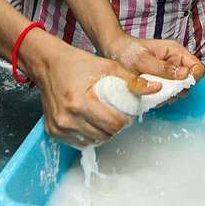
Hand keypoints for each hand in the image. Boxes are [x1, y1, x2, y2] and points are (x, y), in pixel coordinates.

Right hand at [27, 32, 147, 145]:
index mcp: (80, 102)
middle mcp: (67, 117)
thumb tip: (156, 88)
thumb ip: (132, 80)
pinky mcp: (52, 131)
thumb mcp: (108, 67)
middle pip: (104, 135)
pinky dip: (88, 135)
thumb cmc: (78, 64)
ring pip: (92, 141)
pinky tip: (91, 122)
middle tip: (117, 115)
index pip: (113, 124)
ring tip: (105, 117)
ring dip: (102, 133)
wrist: (48, 65)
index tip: (127, 112)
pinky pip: (78, 142)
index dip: (125, 120)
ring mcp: (58, 126)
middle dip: (115, 127)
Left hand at [103, 32, 204, 85]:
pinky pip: (167, 95)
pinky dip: (159, 98)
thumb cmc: (127, 51)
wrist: (113, 52)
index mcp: (176, 53)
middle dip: (178, 90)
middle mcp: (176, 64)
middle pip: (190, 82)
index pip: (198, 67)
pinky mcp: (161, 83)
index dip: (194, 78)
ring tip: (150, 91)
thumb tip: (185, 75)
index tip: (181, 85)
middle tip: (160, 89)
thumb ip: (164, 68)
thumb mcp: (143, 60)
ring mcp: (169, 74)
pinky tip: (147, 94)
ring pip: (178, 91)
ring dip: (167, 95)